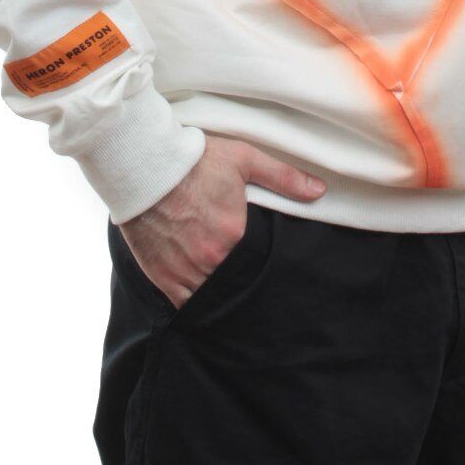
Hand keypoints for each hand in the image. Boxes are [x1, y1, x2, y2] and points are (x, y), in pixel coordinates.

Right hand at [119, 133, 326, 308]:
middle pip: (236, 283)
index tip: (270, 270)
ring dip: (221, 296)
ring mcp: (185, 271)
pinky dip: (195, 305)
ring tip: (230, 293)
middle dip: (245, 284)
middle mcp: (212, 258)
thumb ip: (283, 177)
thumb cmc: (195, 160)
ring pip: (212, 298)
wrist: (145, 165)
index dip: (265, 268)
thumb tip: (320, 191)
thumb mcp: (244, 160)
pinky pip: (184, 305)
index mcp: (235, 234)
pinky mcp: (163, 277)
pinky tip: (205, 302)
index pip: (261, 263)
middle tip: (251, 284)